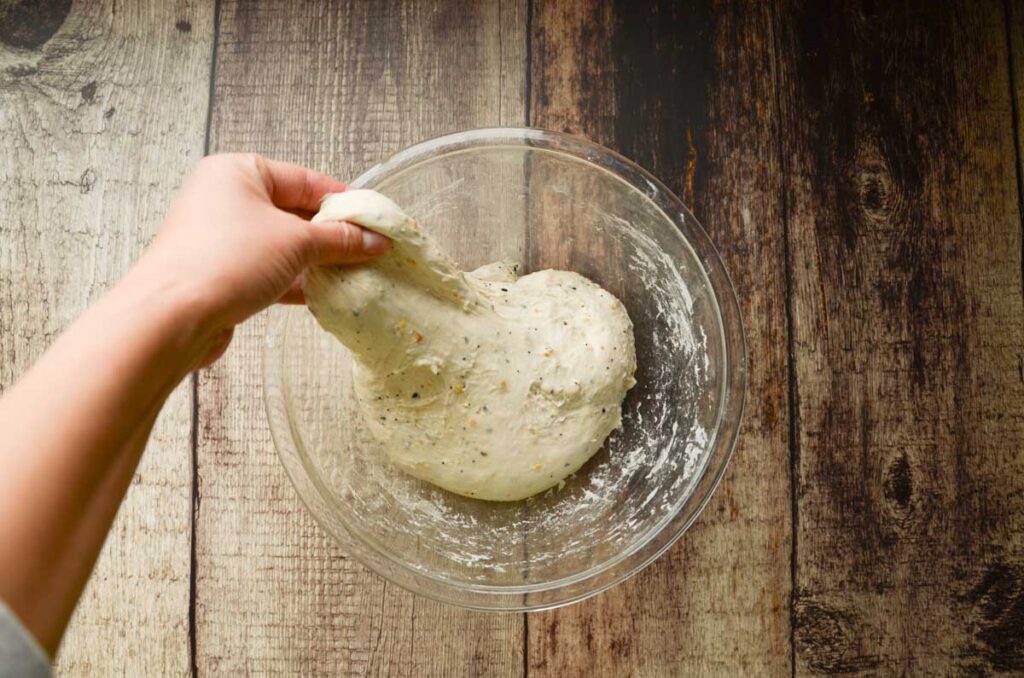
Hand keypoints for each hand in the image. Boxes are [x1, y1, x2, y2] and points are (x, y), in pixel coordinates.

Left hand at [134, 153, 390, 365]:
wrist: (172, 317)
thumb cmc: (228, 260)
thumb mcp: (296, 243)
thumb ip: (339, 241)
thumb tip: (376, 242)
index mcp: (239, 172)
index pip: (305, 179)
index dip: (343, 200)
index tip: (376, 220)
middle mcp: (226, 199)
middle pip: (294, 212)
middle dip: (333, 235)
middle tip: (372, 251)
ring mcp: (222, 239)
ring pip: (283, 245)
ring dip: (318, 262)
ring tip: (357, 274)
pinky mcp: (222, 275)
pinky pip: (270, 271)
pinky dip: (297, 281)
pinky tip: (327, 294)